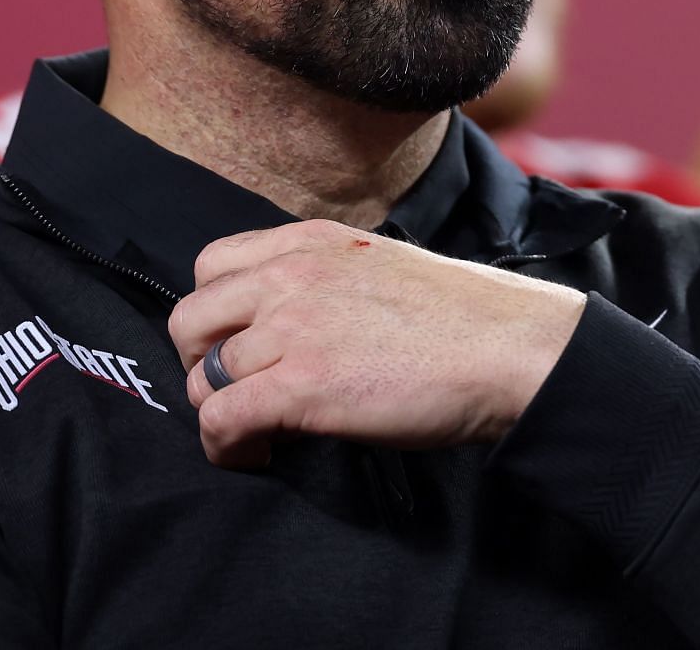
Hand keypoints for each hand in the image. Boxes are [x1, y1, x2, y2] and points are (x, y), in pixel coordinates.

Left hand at [167, 219, 584, 468]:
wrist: (510, 348)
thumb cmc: (465, 319)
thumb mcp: (380, 267)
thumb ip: (329, 281)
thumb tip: (298, 324)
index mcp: (310, 242)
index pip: (212, 265)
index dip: (213, 314)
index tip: (235, 347)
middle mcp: (290, 276)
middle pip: (189, 319)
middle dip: (201, 363)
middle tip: (236, 393)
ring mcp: (293, 328)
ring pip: (202, 376)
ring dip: (218, 411)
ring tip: (255, 434)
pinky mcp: (302, 385)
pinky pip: (221, 419)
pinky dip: (226, 447)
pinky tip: (258, 455)